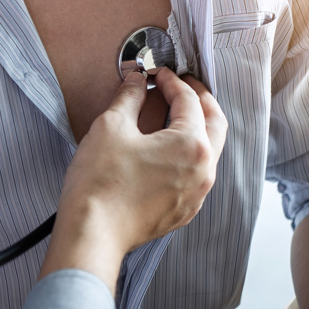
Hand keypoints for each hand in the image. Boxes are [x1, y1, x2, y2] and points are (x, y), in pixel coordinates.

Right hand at [57, 68, 225, 245]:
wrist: (92, 234)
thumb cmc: (100, 183)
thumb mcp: (110, 127)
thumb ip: (128, 98)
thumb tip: (135, 81)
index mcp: (192, 145)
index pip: (189, 100)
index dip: (172, 81)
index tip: (157, 75)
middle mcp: (203, 171)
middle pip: (215, 123)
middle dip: (201, 99)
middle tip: (184, 86)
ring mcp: (196, 195)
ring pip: (209, 152)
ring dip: (197, 128)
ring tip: (176, 116)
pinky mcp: (183, 212)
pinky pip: (195, 176)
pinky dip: (187, 156)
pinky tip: (167, 152)